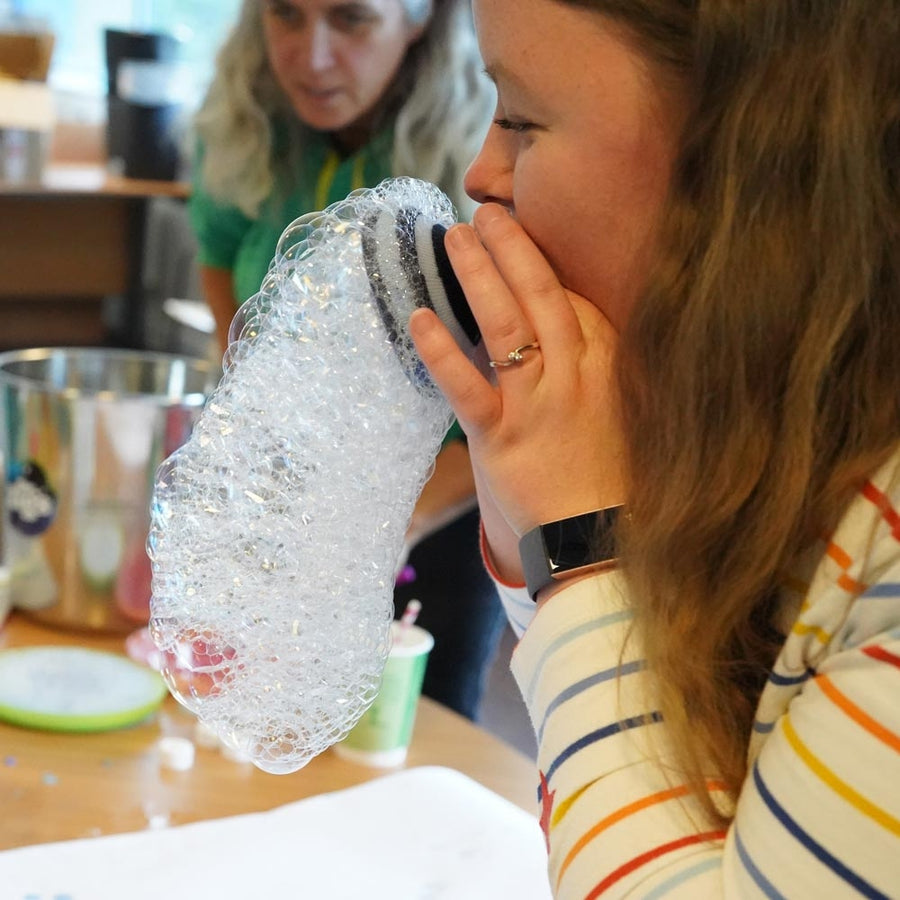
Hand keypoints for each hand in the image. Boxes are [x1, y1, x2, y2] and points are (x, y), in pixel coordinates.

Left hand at [409, 204, 626, 581]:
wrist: (596, 545)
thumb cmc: (607, 482)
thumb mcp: (621, 416)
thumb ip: (597, 373)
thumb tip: (564, 336)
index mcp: (608, 370)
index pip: (576, 301)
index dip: (546, 263)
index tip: (522, 236)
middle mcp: (575, 378)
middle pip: (543, 296)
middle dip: (513, 248)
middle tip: (486, 211)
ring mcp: (538, 406)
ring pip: (506, 326)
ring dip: (478, 276)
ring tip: (454, 238)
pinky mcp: (501, 439)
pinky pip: (467, 388)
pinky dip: (441, 352)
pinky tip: (418, 320)